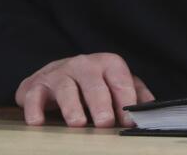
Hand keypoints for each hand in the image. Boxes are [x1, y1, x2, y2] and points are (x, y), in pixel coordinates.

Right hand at [15, 53, 154, 127]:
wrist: (54, 74)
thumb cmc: (92, 82)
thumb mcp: (116, 82)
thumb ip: (135, 92)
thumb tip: (152, 108)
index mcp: (107, 64)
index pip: (120, 79)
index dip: (126, 99)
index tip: (130, 120)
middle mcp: (83, 65)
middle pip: (93, 82)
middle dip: (100, 102)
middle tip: (105, 122)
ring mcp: (59, 74)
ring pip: (65, 88)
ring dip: (72, 107)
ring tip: (78, 123)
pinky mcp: (37, 85)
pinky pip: (34, 96)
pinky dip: (35, 109)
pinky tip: (38, 122)